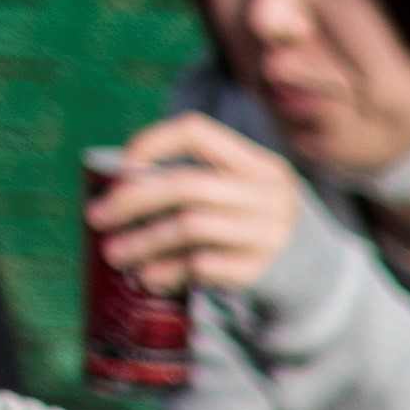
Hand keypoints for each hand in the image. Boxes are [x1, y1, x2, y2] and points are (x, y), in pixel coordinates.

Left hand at [82, 111, 306, 305]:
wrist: (313, 274)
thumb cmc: (252, 226)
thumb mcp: (240, 193)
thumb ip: (194, 184)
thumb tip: (114, 195)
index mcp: (257, 163)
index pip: (197, 132)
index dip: (152, 144)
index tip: (120, 169)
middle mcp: (268, 194)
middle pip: (186, 185)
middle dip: (132, 200)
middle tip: (97, 217)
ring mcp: (268, 233)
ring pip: (190, 227)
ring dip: (143, 241)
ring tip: (114, 254)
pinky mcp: (260, 270)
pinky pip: (202, 266)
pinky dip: (168, 272)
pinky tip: (148, 277)